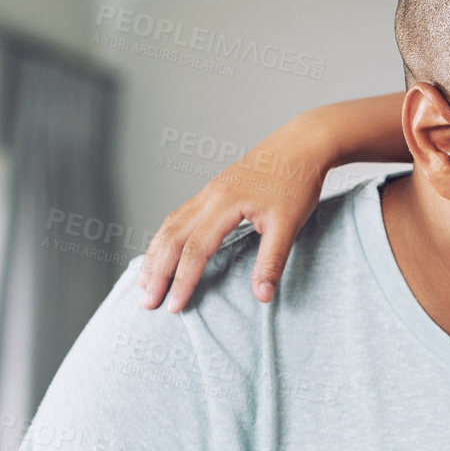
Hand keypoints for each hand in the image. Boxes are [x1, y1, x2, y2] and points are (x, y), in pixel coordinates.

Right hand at [138, 110, 335, 312]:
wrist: (304, 143)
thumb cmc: (298, 181)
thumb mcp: (289, 225)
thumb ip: (272, 261)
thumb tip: (262, 297)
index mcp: (225, 204)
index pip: (195, 250)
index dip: (182, 280)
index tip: (173, 307)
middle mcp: (210, 196)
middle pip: (172, 237)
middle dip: (157, 271)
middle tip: (147, 302)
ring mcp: (209, 191)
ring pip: (171, 224)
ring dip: (156, 253)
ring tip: (145, 280)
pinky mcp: (214, 190)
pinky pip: (180, 215)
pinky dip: (167, 236)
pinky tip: (164, 249)